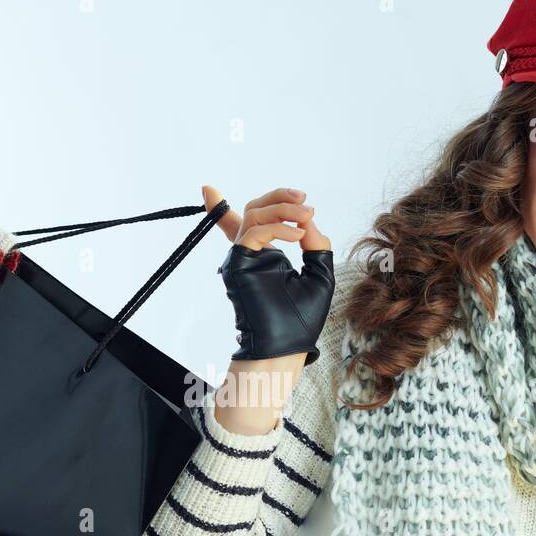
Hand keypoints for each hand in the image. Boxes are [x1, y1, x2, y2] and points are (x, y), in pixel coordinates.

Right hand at [201, 185, 334, 364]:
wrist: (287, 346)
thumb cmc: (302, 318)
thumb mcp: (319, 273)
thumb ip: (315, 244)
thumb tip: (306, 219)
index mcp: (266, 257)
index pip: (247, 225)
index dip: (224, 208)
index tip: (216, 189)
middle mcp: (250, 255)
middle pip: (254, 210)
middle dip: (279, 198)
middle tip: (305, 201)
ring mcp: (242, 259)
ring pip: (253, 215)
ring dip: (283, 209)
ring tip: (306, 216)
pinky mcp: (239, 265)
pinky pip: (253, 233)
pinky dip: (278, 228)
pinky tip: (297, 235)